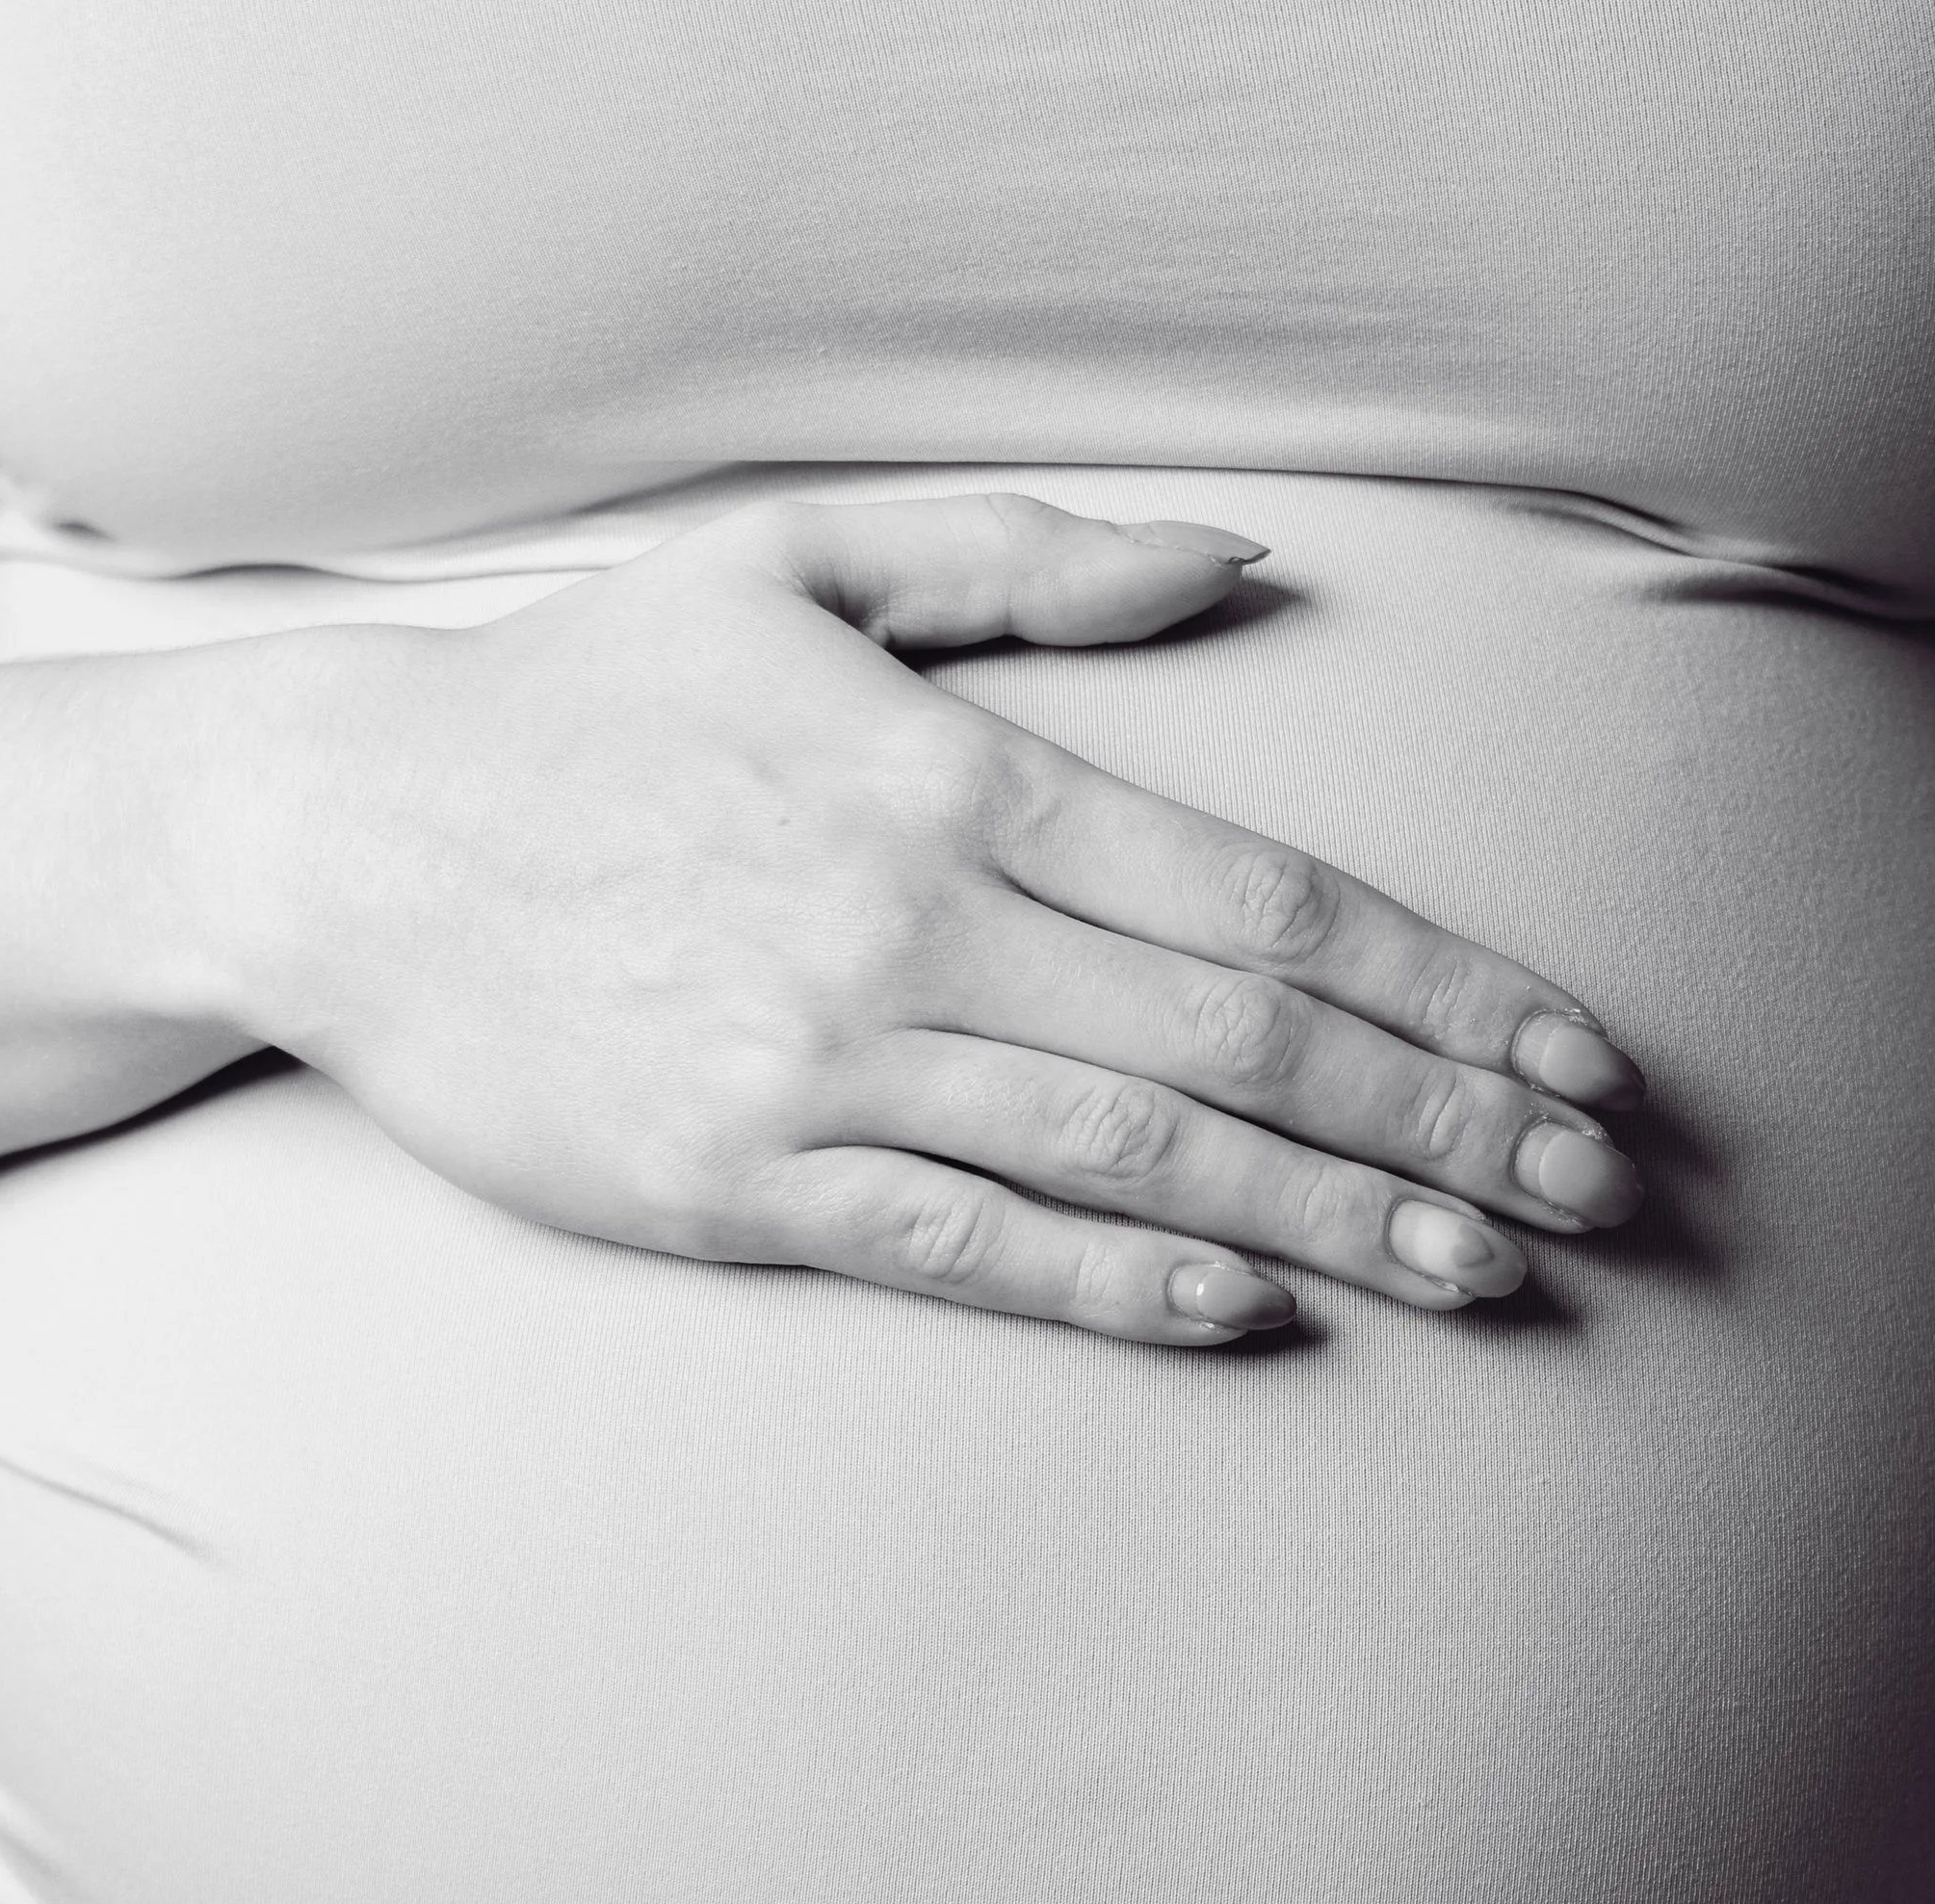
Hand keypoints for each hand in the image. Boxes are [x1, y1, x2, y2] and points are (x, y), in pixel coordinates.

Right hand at [226, 490, 1641, 1341]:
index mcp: (954, 775)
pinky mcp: (742, 1188)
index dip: (1443, 986)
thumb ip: (1026, 568)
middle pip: (1242, 1039)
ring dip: (1329, 1214)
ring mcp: (829, 1068)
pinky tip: (1245, 1307)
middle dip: (1440, 1119)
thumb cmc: (584, 707)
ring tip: (1483, 1268)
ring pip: (1134, 1153)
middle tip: (1593, 1191)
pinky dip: (1116, 1280)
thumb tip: (1238, 575)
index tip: (1569, 1054)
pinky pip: (967, 1247)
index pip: (1264, 899)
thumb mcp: (795, 565)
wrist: (341, 845)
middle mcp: (917, 926)